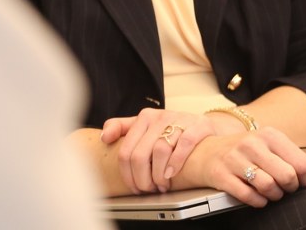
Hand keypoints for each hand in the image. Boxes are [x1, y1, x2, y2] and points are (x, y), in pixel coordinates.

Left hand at [101, 108, 224, 194]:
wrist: (201, 125)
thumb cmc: (170, 130)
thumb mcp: (145, 126)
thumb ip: (121, 128)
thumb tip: (104, 137)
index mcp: (144, 117)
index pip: (125, 151)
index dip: (128, 175)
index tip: (134, 186)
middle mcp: (159, 117)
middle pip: (140, 155)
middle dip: (142, 179)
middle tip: (148, 189)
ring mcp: (179, 120)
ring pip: (160, 151)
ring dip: (158, 175)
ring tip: (161, 185)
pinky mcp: (197, 126)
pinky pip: (184, 144)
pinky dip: (176, 162)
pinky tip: (172, 173)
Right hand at [178, 130, 305, 207]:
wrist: (208, 152)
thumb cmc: (248, 152)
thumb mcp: (276, 150)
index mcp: (270, 135)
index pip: (301, 163)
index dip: (305, 179)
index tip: (300, 181)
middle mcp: (253, 144)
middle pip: (286, 176)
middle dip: (289, 188)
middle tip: (284, 188)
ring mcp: (236, 159)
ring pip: (268, 187)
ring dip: (274, 196)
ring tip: (272, 192)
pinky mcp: (222, 175)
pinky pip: (248, 196)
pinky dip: (258, 202)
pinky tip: (258, 197)